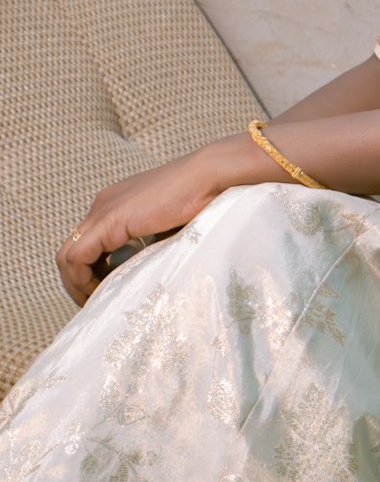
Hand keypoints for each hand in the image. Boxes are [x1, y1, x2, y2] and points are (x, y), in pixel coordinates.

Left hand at [57, 147, 225, 306]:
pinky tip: (103, 291)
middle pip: (70, 251)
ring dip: (78, 285)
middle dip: (79, 282)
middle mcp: (103, 204)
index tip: (107, 294)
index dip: (90, 274)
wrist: (211, 177)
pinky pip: (77, 257)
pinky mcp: (110, 219)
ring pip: (67, 256)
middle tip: (98, 303)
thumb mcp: (164, 231)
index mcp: (116, 205)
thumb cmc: (200, 202)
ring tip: (100, 302)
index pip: (86, 245)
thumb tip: (139, 277)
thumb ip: (146, 248)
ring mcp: (103, 210)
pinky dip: (83, 279)